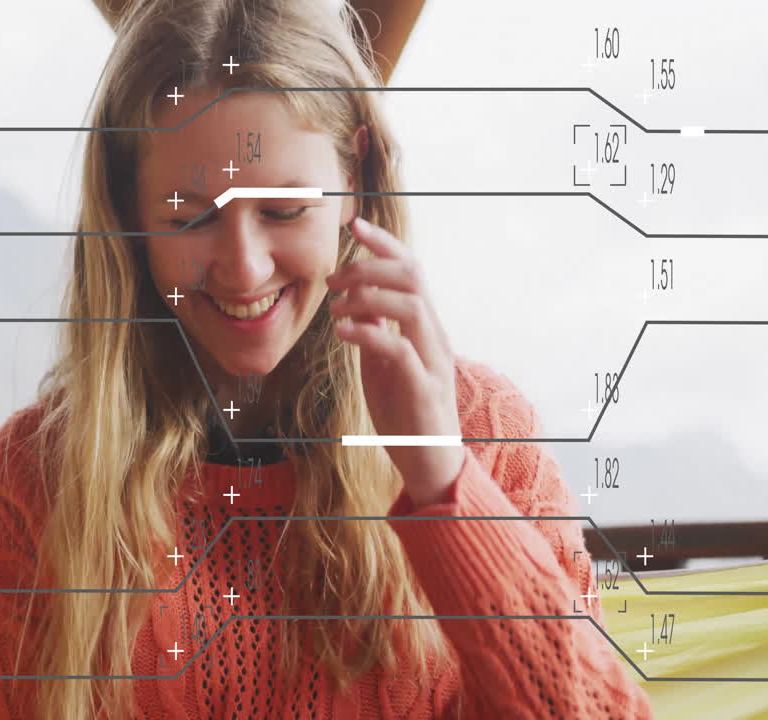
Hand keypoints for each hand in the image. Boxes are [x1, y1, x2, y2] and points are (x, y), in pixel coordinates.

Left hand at [327, 216, 466, 508]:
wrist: (429, 460)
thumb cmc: (406, 410)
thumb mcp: (384, 362)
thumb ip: (376, 329)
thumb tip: (355, 299)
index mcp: (425, 326)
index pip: (410, 269)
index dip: (384, 242)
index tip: (354, 224)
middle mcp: (434, 336)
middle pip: (412, 277)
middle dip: (369, 265)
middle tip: (333, 279)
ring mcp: (432, 360)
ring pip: (411, 305)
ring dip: (367, 297)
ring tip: (335, 307)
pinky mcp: (423, 388)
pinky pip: (398, 349)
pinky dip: (367, 332)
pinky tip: (342, 331)